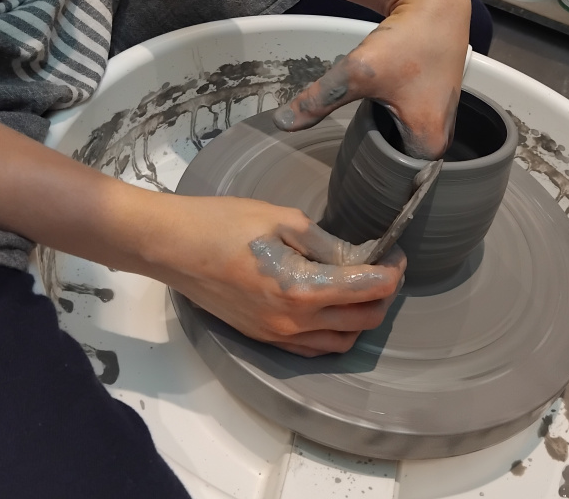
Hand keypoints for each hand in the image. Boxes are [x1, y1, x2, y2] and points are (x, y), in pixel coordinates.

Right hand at [142, 195, 405, 356]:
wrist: (172, 248)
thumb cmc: (223, 224)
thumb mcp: (283, 220)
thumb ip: (327, 244)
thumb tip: (359, 257)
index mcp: (302, 289)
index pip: (369, 289)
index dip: (392, 272)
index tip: (396, 255)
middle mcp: (294, 321)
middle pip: (364, 320)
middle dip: (384, 295)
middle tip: (384, 269)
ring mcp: (278, 335)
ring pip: (342, 341)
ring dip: (362, 318)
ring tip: (362, 288)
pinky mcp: (264, 337)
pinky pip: (314, 348)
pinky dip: (335, 333)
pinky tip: (333, 308)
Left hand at [272, 0, 471, 159]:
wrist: (436, 2)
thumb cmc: (406, 40)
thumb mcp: (358, 72)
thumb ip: (319, 100)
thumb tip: (282, 123)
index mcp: (429, 145)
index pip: (394, 178)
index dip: (368, 174)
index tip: (347, 167)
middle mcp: (442, 140)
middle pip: (399, 162)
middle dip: (374, 155)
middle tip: (348, 149)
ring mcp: (444, 121)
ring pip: (404, 143)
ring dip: (383, 138)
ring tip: (360, 132)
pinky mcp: (439, 103)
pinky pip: (411, 126)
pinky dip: (393, 122)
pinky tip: (377, 112)